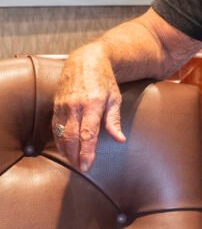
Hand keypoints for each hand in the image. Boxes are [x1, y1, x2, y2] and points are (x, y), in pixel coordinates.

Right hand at [52, 45, 125, 171]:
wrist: (85, 60)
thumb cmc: (104, 80)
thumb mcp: (114, 98)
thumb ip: (114, 120)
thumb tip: (119, 139)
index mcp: (92, 103)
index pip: (88, 133)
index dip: (87, 152)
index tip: (87, 166)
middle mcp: (75, 105)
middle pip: (72, 137)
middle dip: (75, 156)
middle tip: (81, 168)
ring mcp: (63, 105)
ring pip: (61, 134)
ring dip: (66, 151)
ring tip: (73, 162)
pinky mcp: (56, 105)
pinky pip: (55, 127)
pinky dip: (58, 140)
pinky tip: (64, 149)